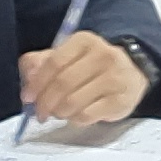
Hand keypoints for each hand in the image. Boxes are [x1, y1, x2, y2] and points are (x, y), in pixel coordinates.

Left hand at [21, 32, 148, 127]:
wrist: (133, 73)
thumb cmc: (92, 67)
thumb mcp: (67, 57)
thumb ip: (42, 62)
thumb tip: (28, 75)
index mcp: (84, 41)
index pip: (54, 63)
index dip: (37, 83)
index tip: (27, 97)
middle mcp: (102, 55)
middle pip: (63, 83)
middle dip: (45, 102)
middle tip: (39, 113)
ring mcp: (114, 78)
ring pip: (73, 102)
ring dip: (59, 112)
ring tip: (58, 113)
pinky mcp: (120, 101)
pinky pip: (86, 115)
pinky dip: (74, 120)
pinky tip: (74, 116)